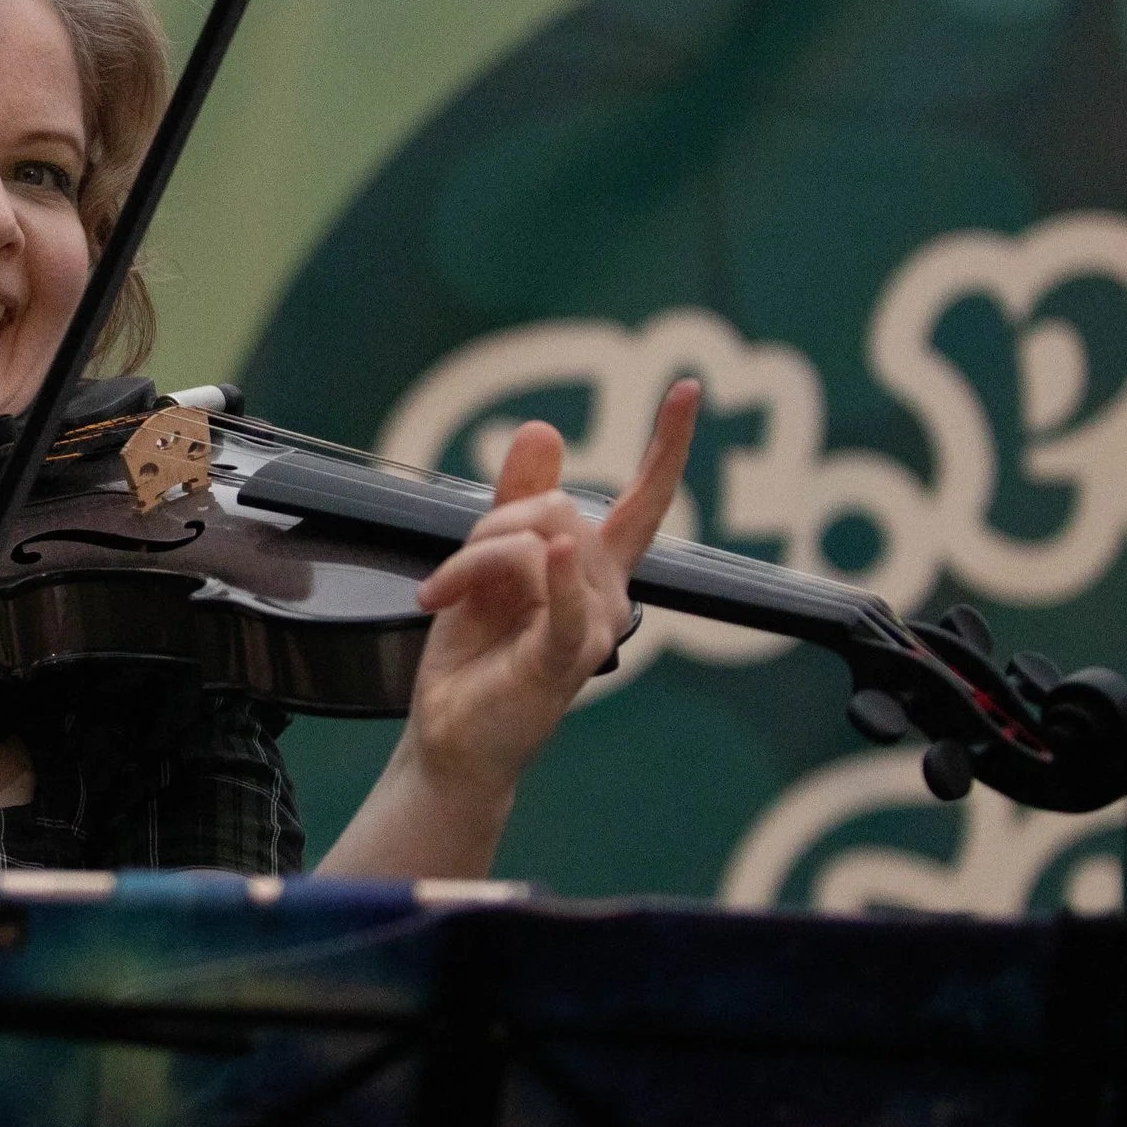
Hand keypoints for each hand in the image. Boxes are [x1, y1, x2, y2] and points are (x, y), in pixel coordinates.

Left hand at [405, 380, 701, 793]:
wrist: (449, 737)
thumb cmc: (474, 658)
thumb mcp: (487, 564)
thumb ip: (514, 500)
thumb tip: (542, 428)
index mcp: (594, 572)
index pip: (643, 501)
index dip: (667, 445)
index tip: (688, 389)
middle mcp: (609, 596)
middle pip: (559, 508)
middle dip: (491, 522)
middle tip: (446, 571)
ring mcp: (593, 628)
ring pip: (542, 541)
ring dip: (473, 556)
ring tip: (439, 594)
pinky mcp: (565, 661)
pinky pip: (568, 607)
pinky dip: (559, 577)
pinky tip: (556, 554)